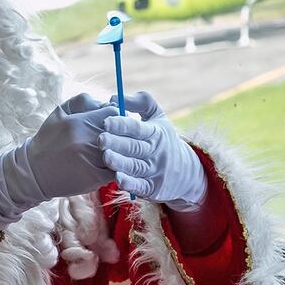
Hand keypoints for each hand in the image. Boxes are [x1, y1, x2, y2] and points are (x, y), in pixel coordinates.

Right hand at [0, 94, 116, 240]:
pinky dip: (118, 165)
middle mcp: (86, 141)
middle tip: (118, 134)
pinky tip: (112, 163)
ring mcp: (92, 160)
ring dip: (122, 149)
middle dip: (122, 131)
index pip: (114, 112)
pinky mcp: (95, 177)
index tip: (114, 119)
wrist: (34, 172)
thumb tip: (107, 101)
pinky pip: (118, 169)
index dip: (117, 115)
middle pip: (120, 131)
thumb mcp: (60, 113)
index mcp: (78, 123)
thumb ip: (84, 101)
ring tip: (115, 149)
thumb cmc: (48, 140)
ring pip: (122, 150)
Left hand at [99, 92, 206, 210]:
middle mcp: (155, 152)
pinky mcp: (151, 188)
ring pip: (135, 166)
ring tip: (106, 156)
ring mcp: (154, 171)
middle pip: (135, 147)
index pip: (137, 128)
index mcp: (155, 133)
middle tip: (100, 139)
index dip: (122, 124)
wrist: (183, 172)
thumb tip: (114, 97)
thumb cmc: (161, 139)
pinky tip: (118, 178)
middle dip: (117, 143)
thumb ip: (140, 103)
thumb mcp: (157, 117)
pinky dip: (129, 183)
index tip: (106, 121)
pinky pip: (139, 186)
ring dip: (120, 162)